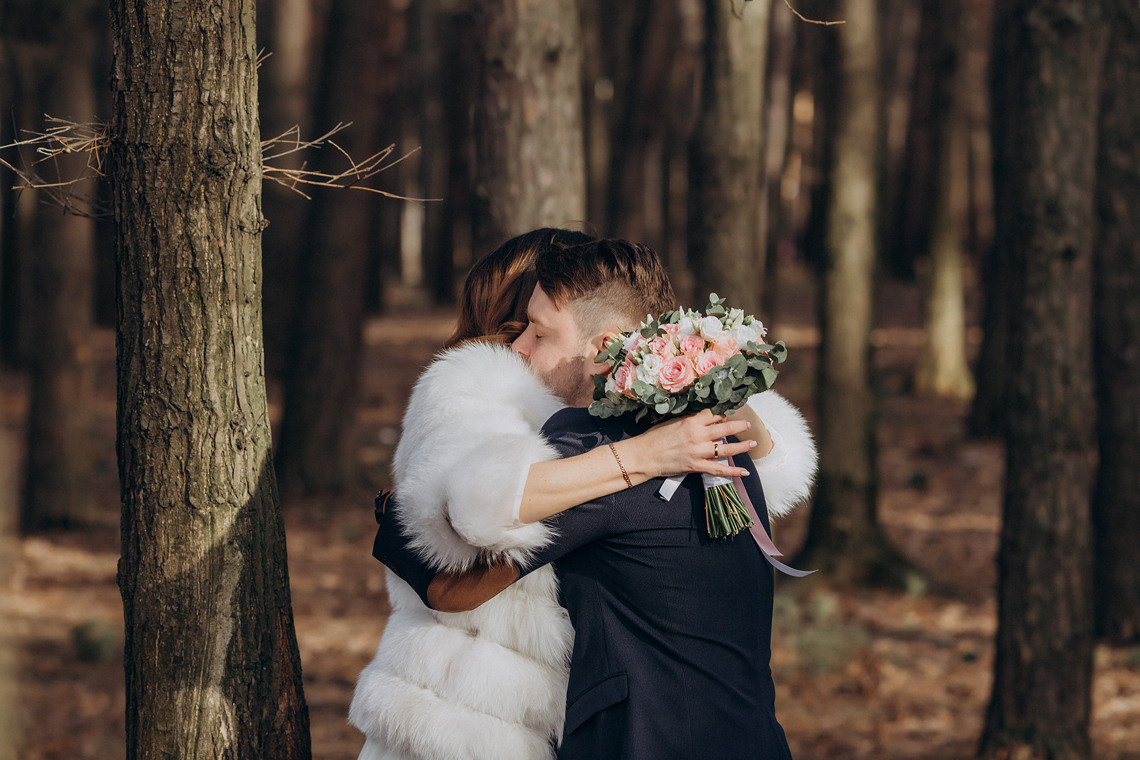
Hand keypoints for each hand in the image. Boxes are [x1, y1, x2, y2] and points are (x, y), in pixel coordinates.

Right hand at [620, 409, 753, 479]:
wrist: (644, 455)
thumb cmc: (654, 437)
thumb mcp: (672, 422)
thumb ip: (689, 420)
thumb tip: (703, 419)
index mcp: (691, 421)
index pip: (713, 414)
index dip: (724, 412)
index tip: (732, 411)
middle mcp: (697, 435)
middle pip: (724, 428)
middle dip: (739, 426)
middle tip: (748, 425)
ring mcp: (698, 451)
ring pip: (726, 448)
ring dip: (742, 446)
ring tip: (753, 443)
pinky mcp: (696, 466)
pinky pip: (718, 469)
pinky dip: (732, 471)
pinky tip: (744, 472)